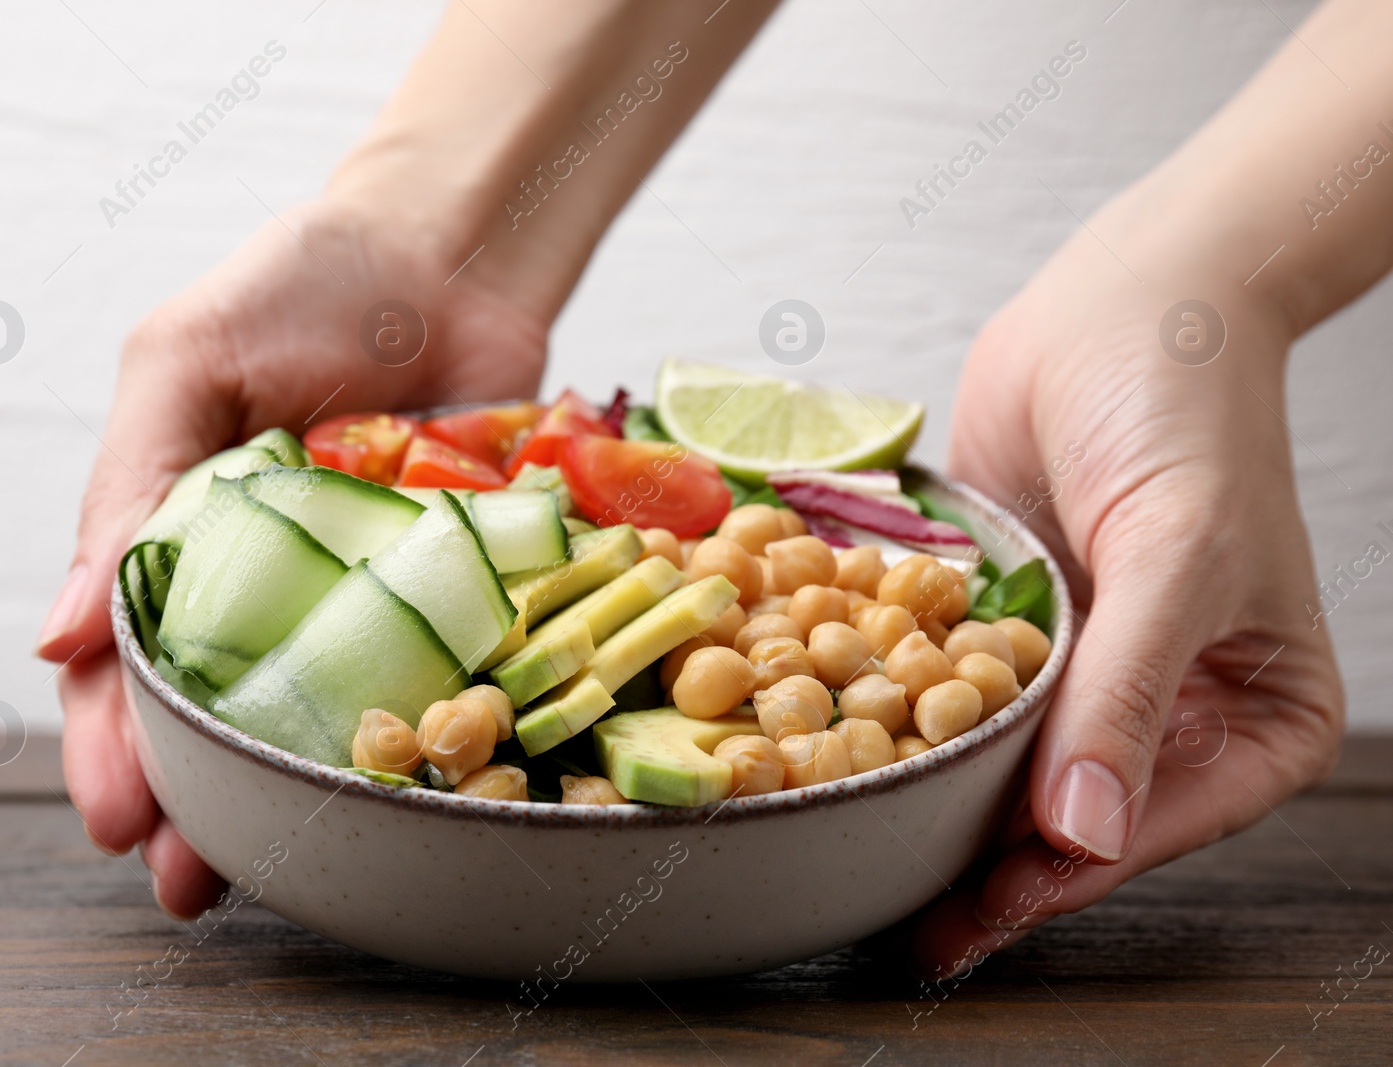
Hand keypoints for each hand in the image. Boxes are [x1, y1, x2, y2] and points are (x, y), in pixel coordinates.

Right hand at [34, 199, 547, 916]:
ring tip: (279, 869)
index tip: (117, 819)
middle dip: (195, 800)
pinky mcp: (455, 585)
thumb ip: (128, 487)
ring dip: (293, 791)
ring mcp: (364, 591)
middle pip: (219, 709)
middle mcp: (270, 580)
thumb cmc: (303, 285)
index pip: (129, 659)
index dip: (114, 742)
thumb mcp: (185, 362)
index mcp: (182, 534)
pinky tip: (403, 788)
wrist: (454, 252)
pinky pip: (431, 671)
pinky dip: (416, 728)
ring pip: (318, 712)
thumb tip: (57, 640)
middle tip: (185, 880)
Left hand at [915, 222, 1345, 976]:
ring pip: (1005, 768)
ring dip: (940, 808)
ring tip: (864, 857)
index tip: (983, 906)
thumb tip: (1084, 835)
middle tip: (909, 920)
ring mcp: (1080, 670)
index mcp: (1252, 717)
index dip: (1063, 875)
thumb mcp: (1176, 556)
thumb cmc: (1186, 412)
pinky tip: (848, 760)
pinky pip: (958, 694)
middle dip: (991, 867)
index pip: (1152, 827)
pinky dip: (910, 726)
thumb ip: (1129, 694)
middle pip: (1071, 816)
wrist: (1121, 304)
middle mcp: (1166, 708)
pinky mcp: (1008, 627)